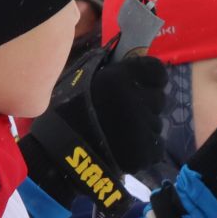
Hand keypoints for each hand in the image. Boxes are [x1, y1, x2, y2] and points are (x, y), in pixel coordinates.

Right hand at [20, 45, 168, 209]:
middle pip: (158, 98)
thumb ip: (109, 69)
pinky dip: (145, 149)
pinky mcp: (145, 153)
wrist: (57, 156)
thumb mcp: (81, 79)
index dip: (152, 78)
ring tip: (121, 135)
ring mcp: (142, 127)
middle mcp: (136, 100)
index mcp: (120, 78)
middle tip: (125, 114)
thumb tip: (129, 60)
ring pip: (156, 123)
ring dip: (144, 127)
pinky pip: (156, 147)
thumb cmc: (65, 114)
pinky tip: (126, 149)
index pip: (157, 71)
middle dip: (146, 104)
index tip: (142, 85)